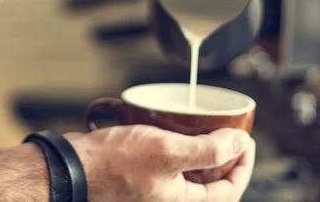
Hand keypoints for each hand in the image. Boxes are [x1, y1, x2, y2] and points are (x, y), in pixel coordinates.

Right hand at [67, 125, 255, 201]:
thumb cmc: (114, 163)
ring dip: (197, 146)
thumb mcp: (168, 152)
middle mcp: (170, 196)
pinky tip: (168, 125)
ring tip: (200, 124)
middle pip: (210, 178)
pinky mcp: (140, 172)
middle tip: (226, 130)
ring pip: (188, 167)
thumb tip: (240, 143)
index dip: (243, 164)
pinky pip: (166, 160)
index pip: (229, 189)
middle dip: (222, 154)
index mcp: (183, 201)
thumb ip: (208, 151)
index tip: (246, 140)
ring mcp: (155, 185)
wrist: (74, 166)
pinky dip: (173, 143)